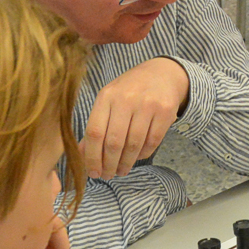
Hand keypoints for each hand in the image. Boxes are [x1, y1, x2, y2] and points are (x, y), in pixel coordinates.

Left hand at [82, 57, 188, 177]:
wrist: (162, 73)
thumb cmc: (129, 91)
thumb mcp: (108, 101)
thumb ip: (96, 125)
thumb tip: (82, 155)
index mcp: (106, 96)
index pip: (95, 132)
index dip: (92, 157)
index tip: (93, 172)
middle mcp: (126, 99)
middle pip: (114, 142)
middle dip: (109, 165)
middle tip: (108, 175)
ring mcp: (147, 104)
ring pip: (133, 145)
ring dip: (126, 163)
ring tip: (121, 170)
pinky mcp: (165, 111)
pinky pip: (151, 142)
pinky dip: (142, 155)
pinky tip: (136, 157)